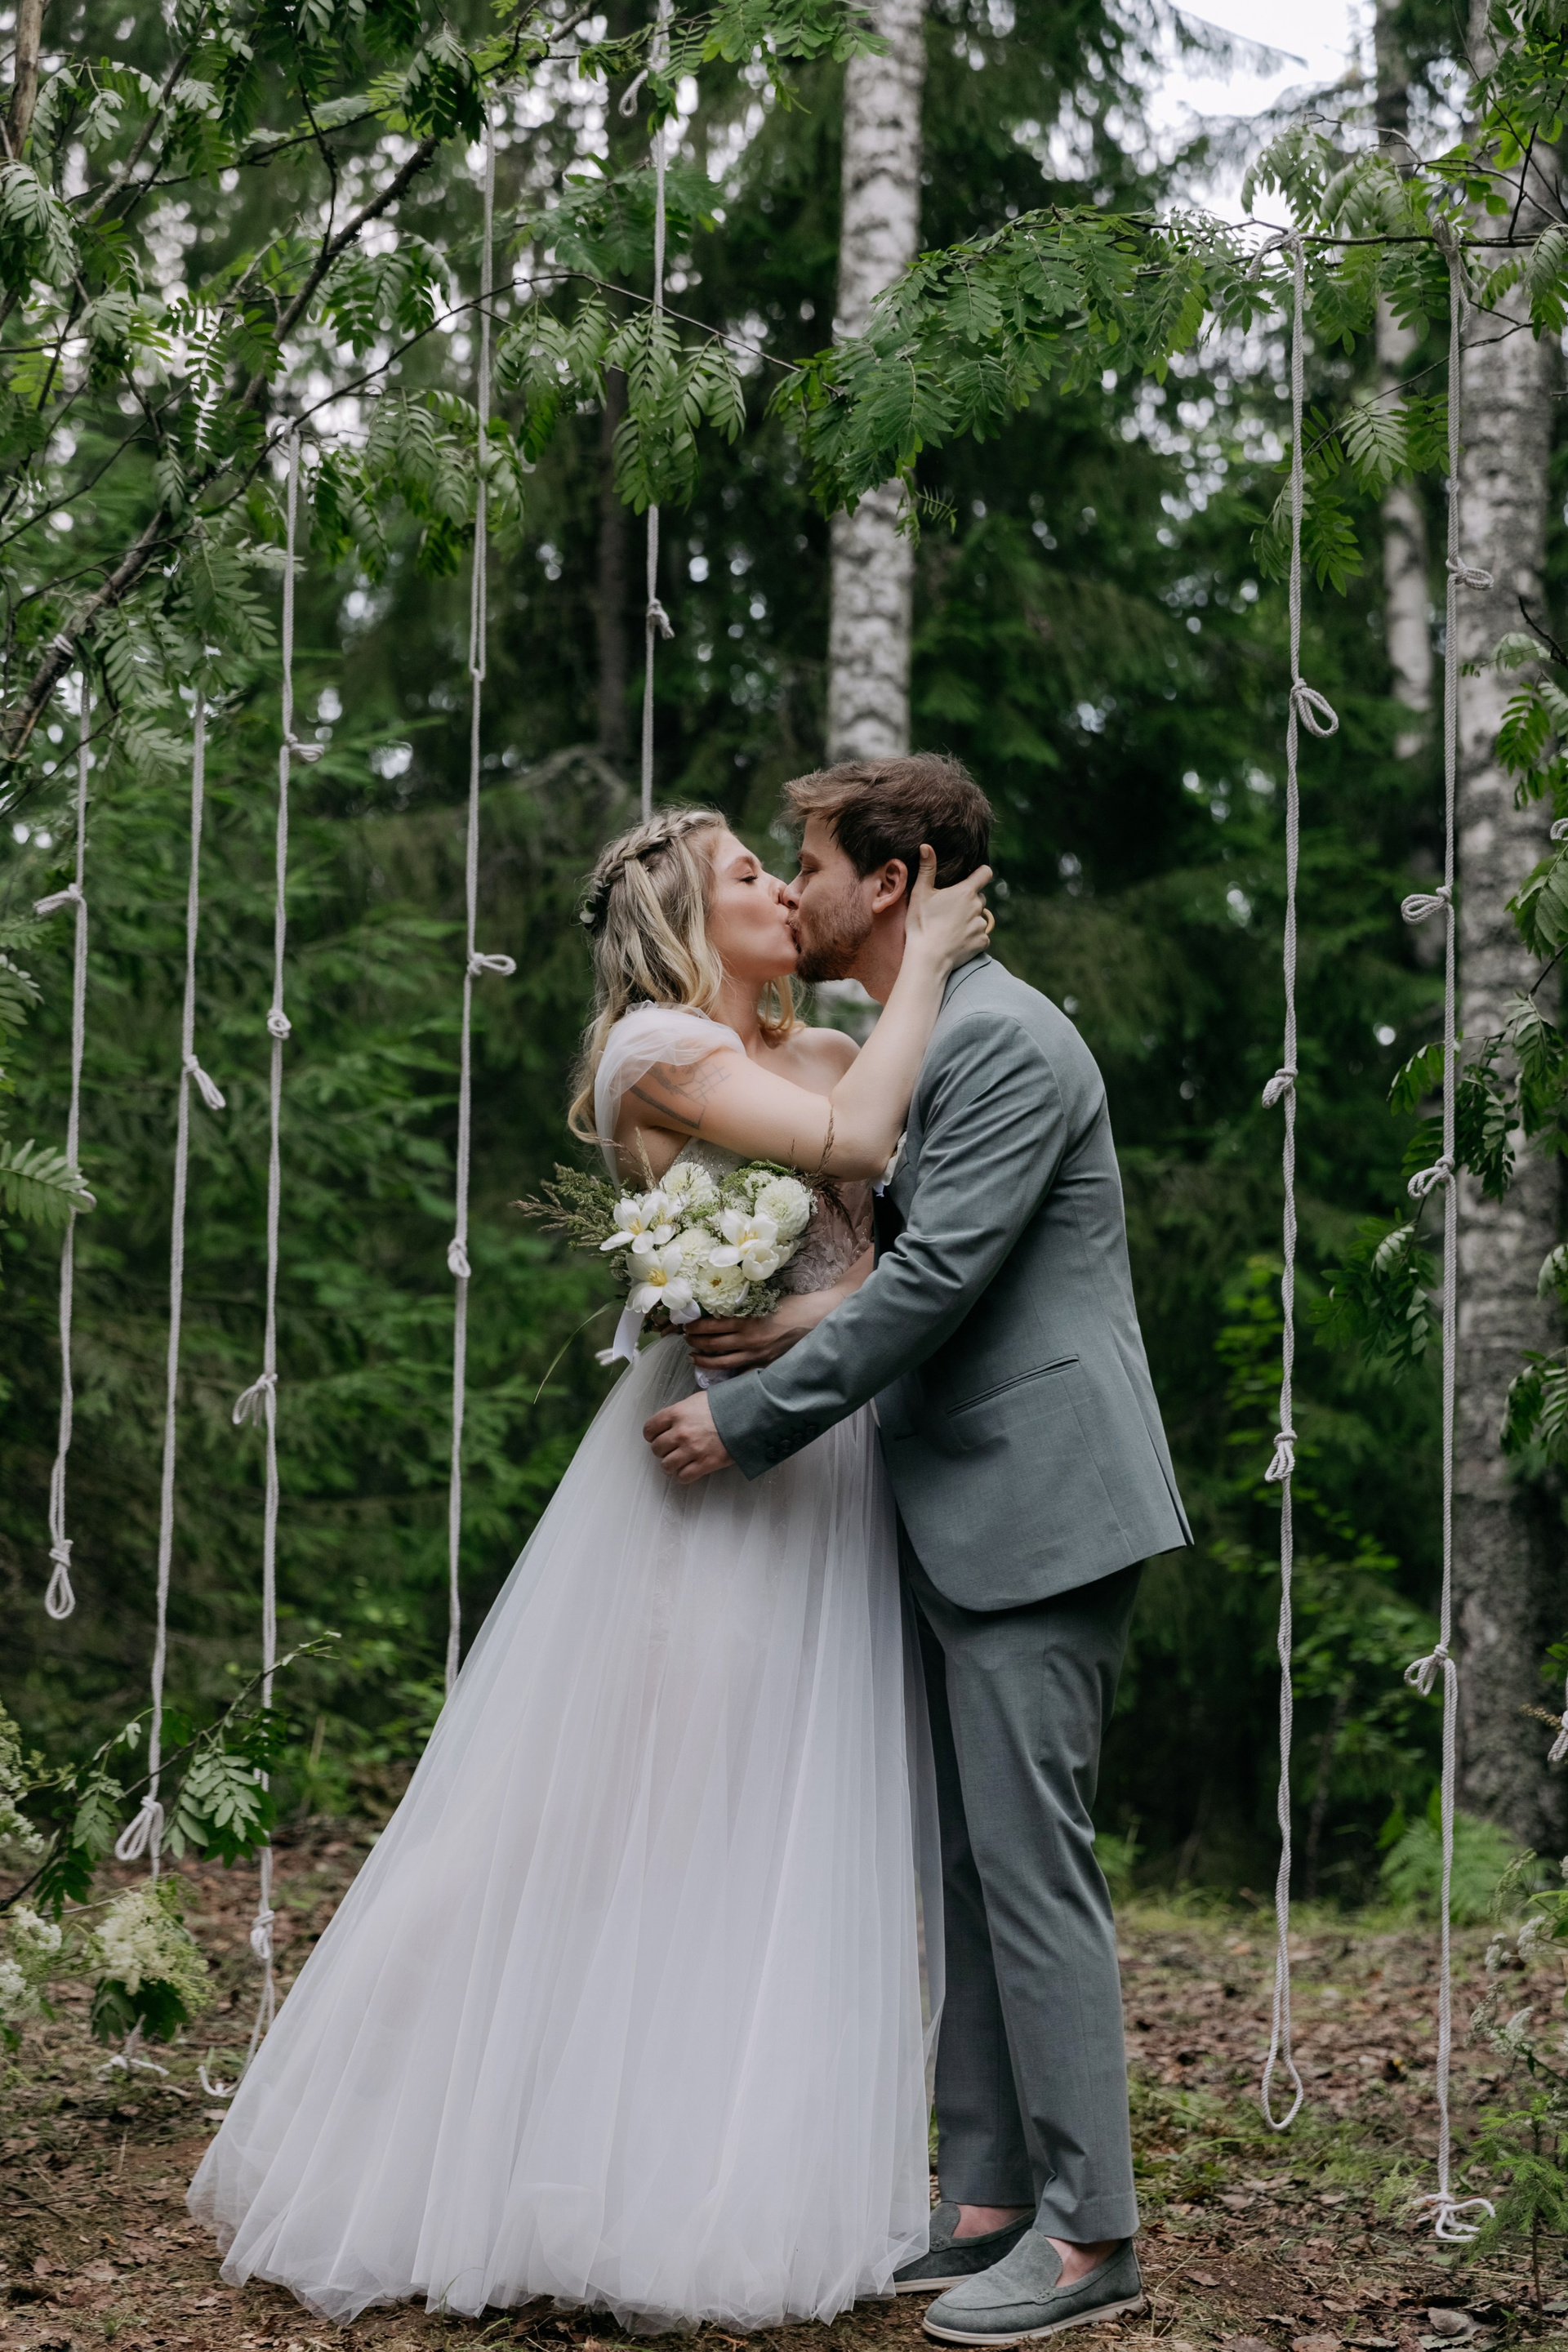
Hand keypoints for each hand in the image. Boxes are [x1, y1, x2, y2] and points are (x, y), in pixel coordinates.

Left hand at [644, 1391, 734, 1482]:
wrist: (748, 1417)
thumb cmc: (724, 1405)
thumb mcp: (697, 1400)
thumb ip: (681, 1411)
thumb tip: (671, 1421)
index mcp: (676, 1413)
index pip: (649, 1429)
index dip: (651, 1435)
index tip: (656, 1437)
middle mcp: (680, 1433)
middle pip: (656, 1449)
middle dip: (662, 1450)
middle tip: (671, 1449)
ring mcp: (691, 1450)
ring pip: (666, 1465)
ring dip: (670, 1465)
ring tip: (679, 1461)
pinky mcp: (704, 1464)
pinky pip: (683, 1477)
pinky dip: (683, 1475)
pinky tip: (688, 1470)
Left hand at [685, 1289, 834, 1372]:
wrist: (818, 1319)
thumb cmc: (793, 1307)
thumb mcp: (764, 1304)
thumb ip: (744, 1313)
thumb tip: (722, 1315)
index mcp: (748, 1322)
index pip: (712, 1326)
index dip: (696, 1327)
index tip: (686, 1326)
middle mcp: (749, 1342)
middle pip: (712, 1345)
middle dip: (695, 1343)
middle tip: (687, 1340)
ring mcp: (757, 1357)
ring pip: (722, 1362)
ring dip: (703, 1360)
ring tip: (693, 1357)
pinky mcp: (766, 1365)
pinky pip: (740, 1373)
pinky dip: (726, 1374)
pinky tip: (718, 1374)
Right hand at [903, 842, 993, 976]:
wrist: (927, 958)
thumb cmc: (922, 923)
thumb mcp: (920, 893)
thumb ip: (927, 868)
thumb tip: (926, 846)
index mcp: (965, 892)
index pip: (985, 873)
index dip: (981, 873)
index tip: (973, 877)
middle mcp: (977, 907)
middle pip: (979, 898)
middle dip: (969, 902)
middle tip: (950, 911)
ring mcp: (981, 926)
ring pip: (979, 918)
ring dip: (970, 921)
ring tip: (951, 928)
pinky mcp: (982, 943)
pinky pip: (981, 936)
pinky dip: (972, 938)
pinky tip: (957, 941)